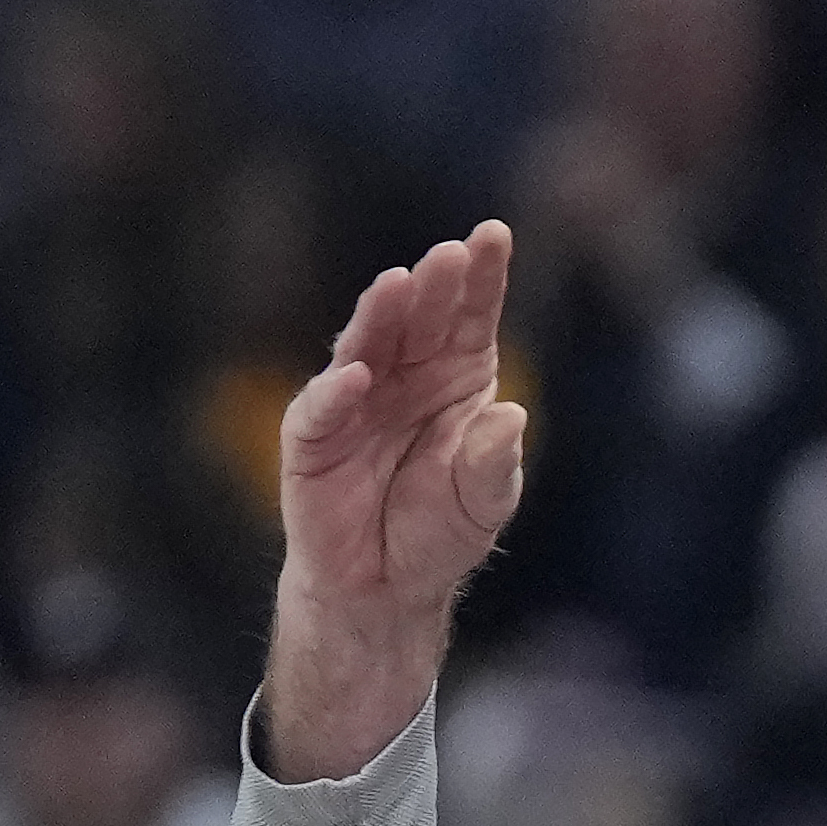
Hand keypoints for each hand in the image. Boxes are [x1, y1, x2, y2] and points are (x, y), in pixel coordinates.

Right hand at [263, 225, 530, 782]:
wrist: (385, 589)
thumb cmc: (439, 532)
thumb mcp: (484, 502)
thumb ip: (495, 463)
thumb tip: (513, 417)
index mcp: (457, 377)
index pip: (470, 317)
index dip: (481, 277)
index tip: (493, 236)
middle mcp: (405, 375)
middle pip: (420, 319)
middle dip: (434, 286)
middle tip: (449, 257)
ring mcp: (356, 400)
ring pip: (367, 345)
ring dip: (381, 315)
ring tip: (399, 284)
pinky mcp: (313, 438)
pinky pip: (322, 409)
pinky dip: (336, 392)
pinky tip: (355, 375)